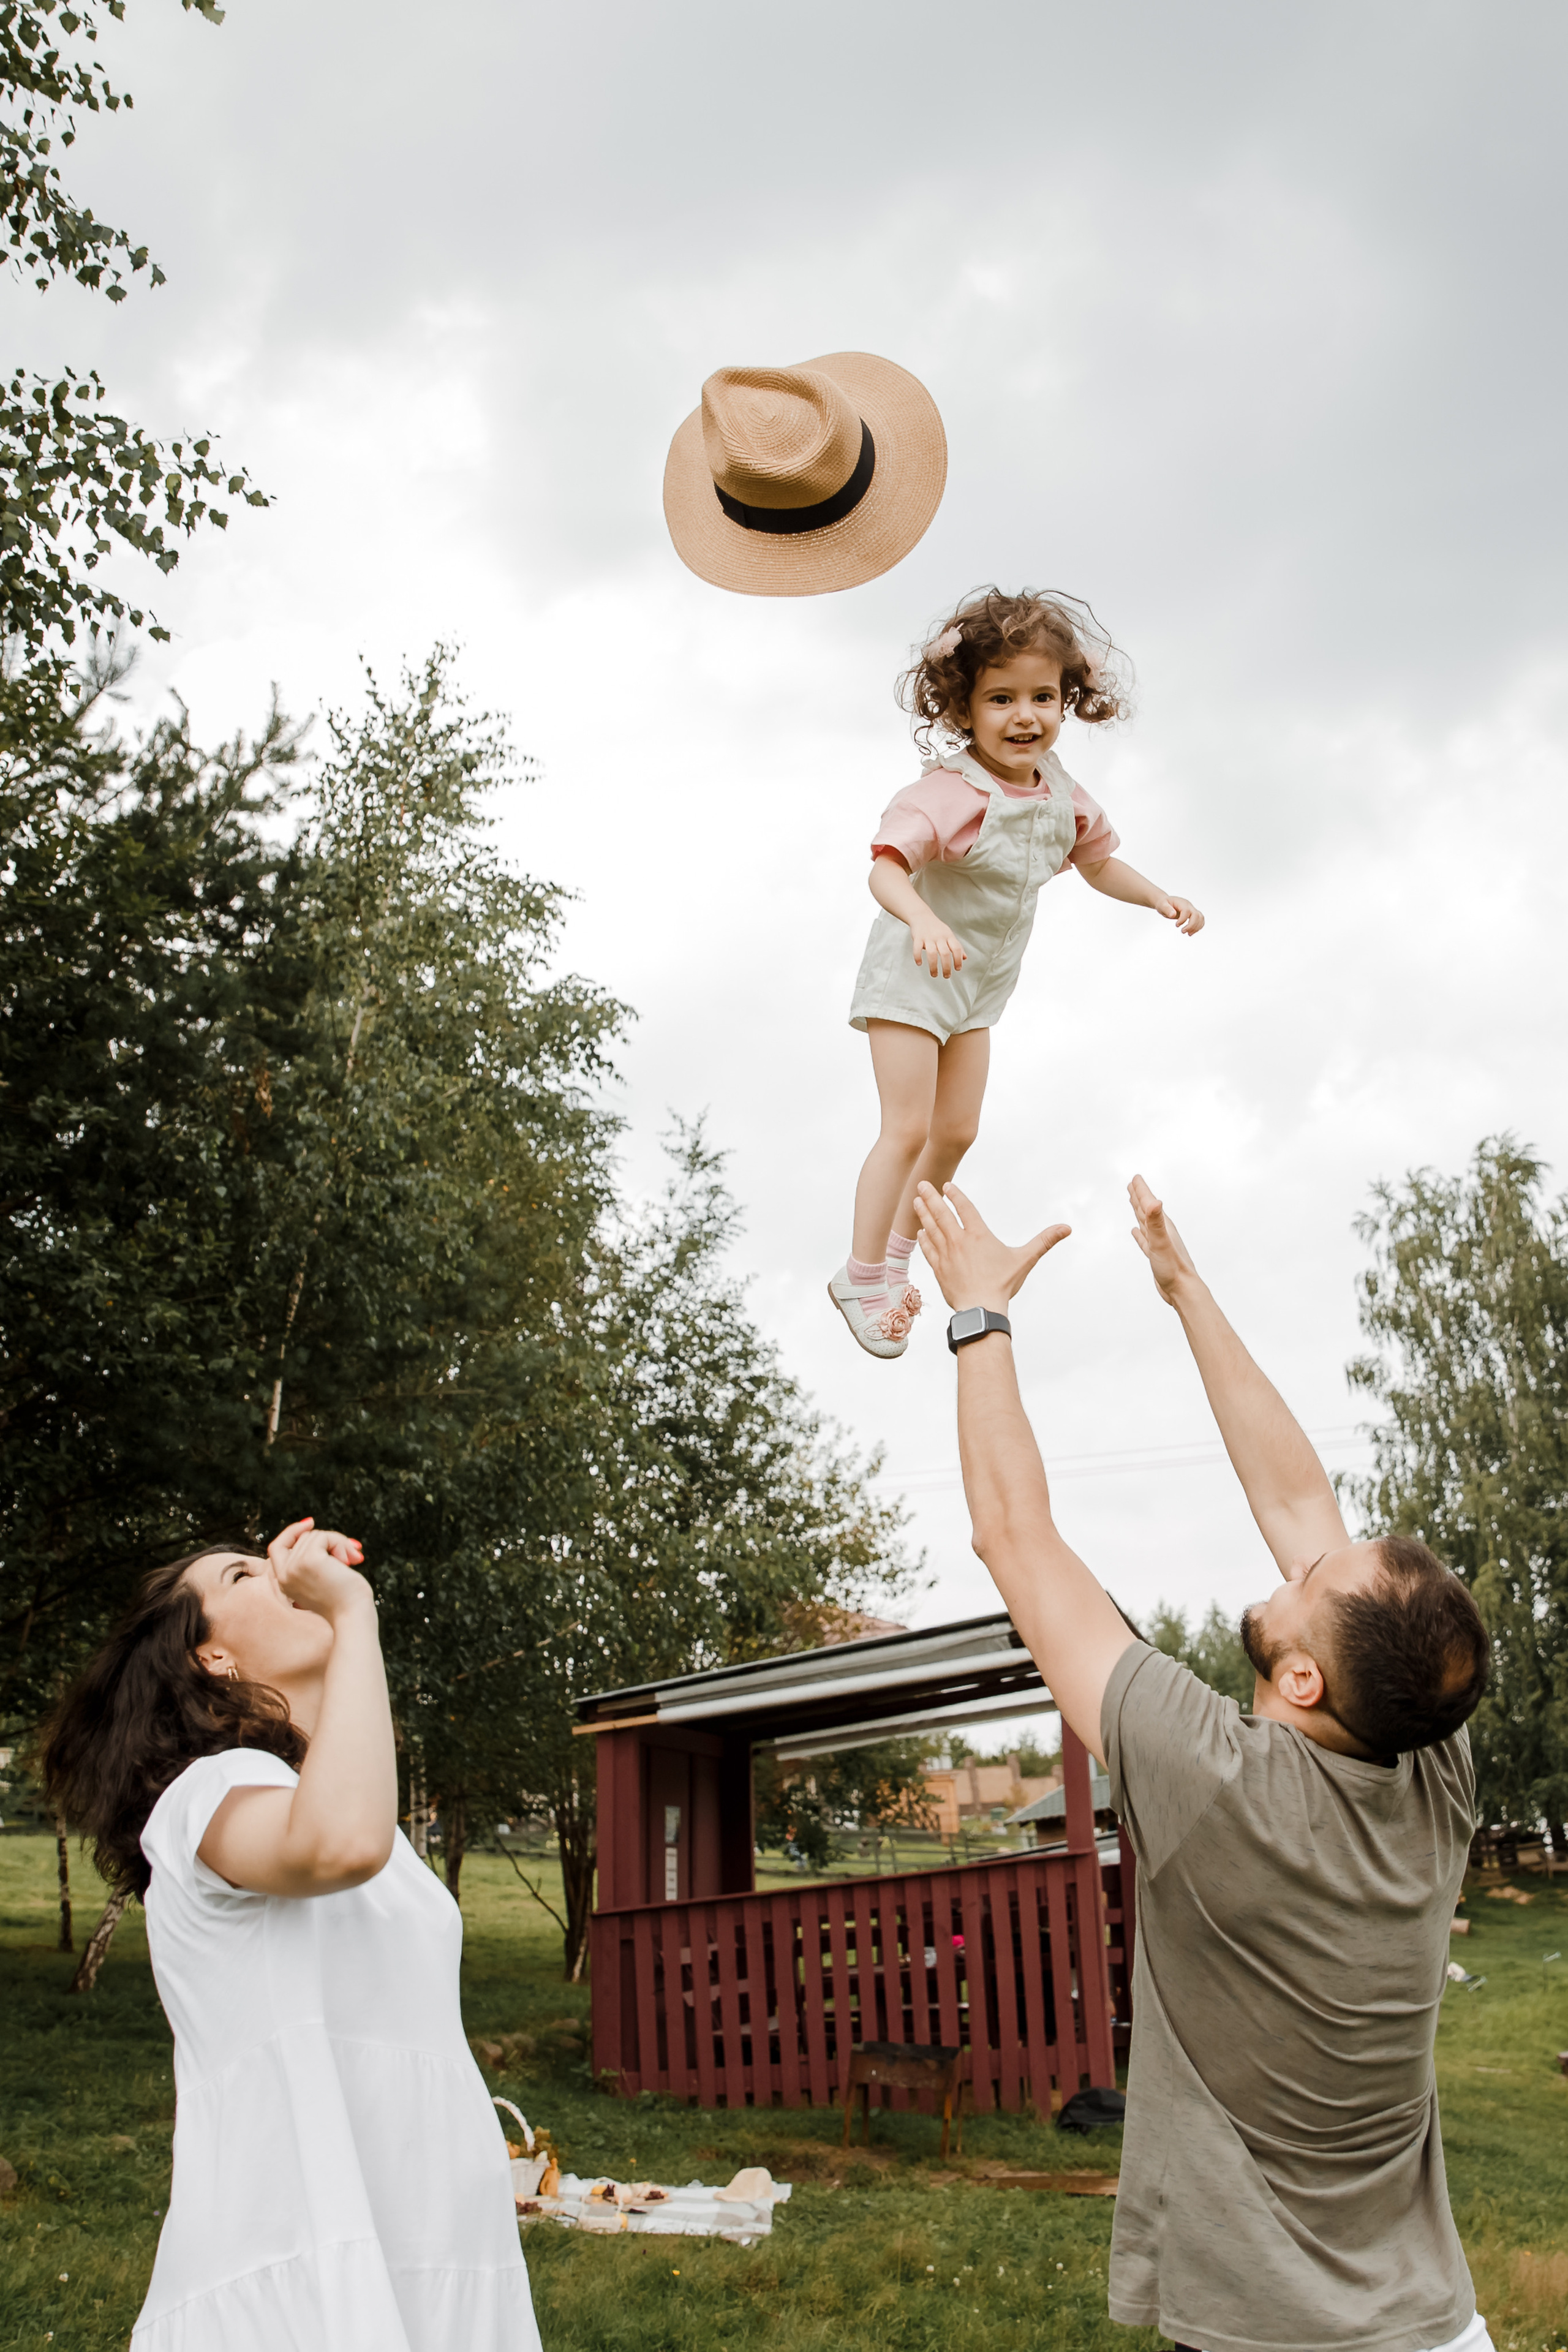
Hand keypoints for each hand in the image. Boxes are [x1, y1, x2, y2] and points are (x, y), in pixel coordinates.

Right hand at [266, 1517, 369, 1622]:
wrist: (353, 1615)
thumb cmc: (344, 1599)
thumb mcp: (321, 1579)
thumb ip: (312, 1560)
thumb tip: (313, 1528)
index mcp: (283, 1582)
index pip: (276, 1547)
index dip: (291, 1532)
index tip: (310, 1522)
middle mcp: (284, 1574)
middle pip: (304, 1538)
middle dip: (331, 1541)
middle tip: (352, 1554)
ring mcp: (294, 1567)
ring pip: (316, 1535)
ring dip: (340, 1544)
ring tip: (352, 1562)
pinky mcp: (308, 1560)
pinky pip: (324, 1536)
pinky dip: (341, 1543)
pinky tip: (350, 1561)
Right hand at [910, 918, 967, 978]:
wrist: (921, 916)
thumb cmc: (936, 927)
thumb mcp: (949, 935)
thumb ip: (956, 946)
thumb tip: (965, 958)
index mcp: (948, 936)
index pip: (957, 948)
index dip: (958, 959)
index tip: (958, 968)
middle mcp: (939, 937)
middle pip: (945, 953)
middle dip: (946, 967)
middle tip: (946, 976)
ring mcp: (928, 937)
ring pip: (932, 953)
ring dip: (933, 966)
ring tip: (934, 974)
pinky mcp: (918, 937)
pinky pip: (917, 948)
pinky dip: (918, 957)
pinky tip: (919, 963)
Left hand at [913, 1181, 1070, 1313]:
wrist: (981, 1309)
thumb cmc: (1003, 1284)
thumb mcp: (1025, 1260)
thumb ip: (1044, 1241)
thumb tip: (1066, 1228)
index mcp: (978, 1236)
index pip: (965, 1209)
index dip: (956, 1195)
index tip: (947, 1185)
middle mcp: (959, 1241)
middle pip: (942, 1214)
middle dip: (931, 1197)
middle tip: (922, 1184)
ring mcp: (946, 1255)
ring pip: (931, 1229)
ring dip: (923, 1213)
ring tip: (917, 1200)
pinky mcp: (939, 1269)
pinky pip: (928, 1249)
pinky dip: (923, 1239)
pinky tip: (920, 1231)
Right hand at [1127, 1175, 1200, 1304]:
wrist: (1182, 1290)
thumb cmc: (1174, 1268)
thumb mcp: (1161, 1242)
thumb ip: (1157, 1222)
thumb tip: (1154, 1201)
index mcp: (1163, 1226)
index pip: (1149, 1203)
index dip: (1141, 1190)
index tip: (1135, 1178)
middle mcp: (1162, 1232)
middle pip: (1147, 1210)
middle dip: (1139, 1197)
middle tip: (1132, 1185)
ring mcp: (1159, 1244)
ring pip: (1146, 1223)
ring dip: (1139, 1213)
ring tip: (1134, 1203)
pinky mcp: (1156, 1256)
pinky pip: (1145, 1241)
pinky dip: (1139, 1235)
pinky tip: (1136, 1232)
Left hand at [1154, 893, 1203, 935]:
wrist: (1166, 903)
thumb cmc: (1164, 904)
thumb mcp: (1162, 905)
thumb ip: (1167, 909)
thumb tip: (1173, 914)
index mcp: (1181, 903)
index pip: (1186, 911)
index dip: (1183, 919)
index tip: (1176, 925)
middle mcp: (1189, 906)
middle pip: (1196, 915)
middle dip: (1191, 925)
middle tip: (1183, 931)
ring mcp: (1192, 909)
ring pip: (1200, 918)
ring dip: (1196, 927)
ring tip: (1188, 934)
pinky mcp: (1193, 914)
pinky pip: (1200, 920)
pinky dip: (1198, 927)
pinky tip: (1191, 932)